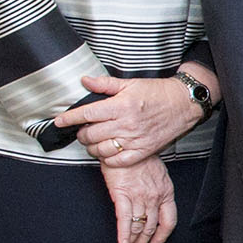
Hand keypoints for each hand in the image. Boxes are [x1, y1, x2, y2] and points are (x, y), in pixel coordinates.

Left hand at [54, 74, 202, 169]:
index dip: (69, 118)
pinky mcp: (143, 150)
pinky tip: (106, 152)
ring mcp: (134, 139)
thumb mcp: (130, 84)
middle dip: (80, 134)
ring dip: (91, 147)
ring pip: (101, 150)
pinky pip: (118, 161)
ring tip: (92, 142)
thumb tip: (85, 81)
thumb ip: (105, 84)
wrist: (183, 104)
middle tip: (81, 130)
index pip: (87, 114)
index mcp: (121, 105)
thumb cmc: (158, 93)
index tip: (59, 121)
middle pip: (91, 134)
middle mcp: (126, 124)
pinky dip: (107, 159)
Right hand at [99, 157, 176, 242]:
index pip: (169, 221)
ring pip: (138, 228)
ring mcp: (139, 197)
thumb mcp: (155, 172)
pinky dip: (124, 235)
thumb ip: (155, 189)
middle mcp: (154, 196)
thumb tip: (151, 203)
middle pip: (151, 228)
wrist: (124, 143)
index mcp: (165, 191)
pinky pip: (125, 220)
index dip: (162, 236)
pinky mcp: (122, 195)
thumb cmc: (138, 156)